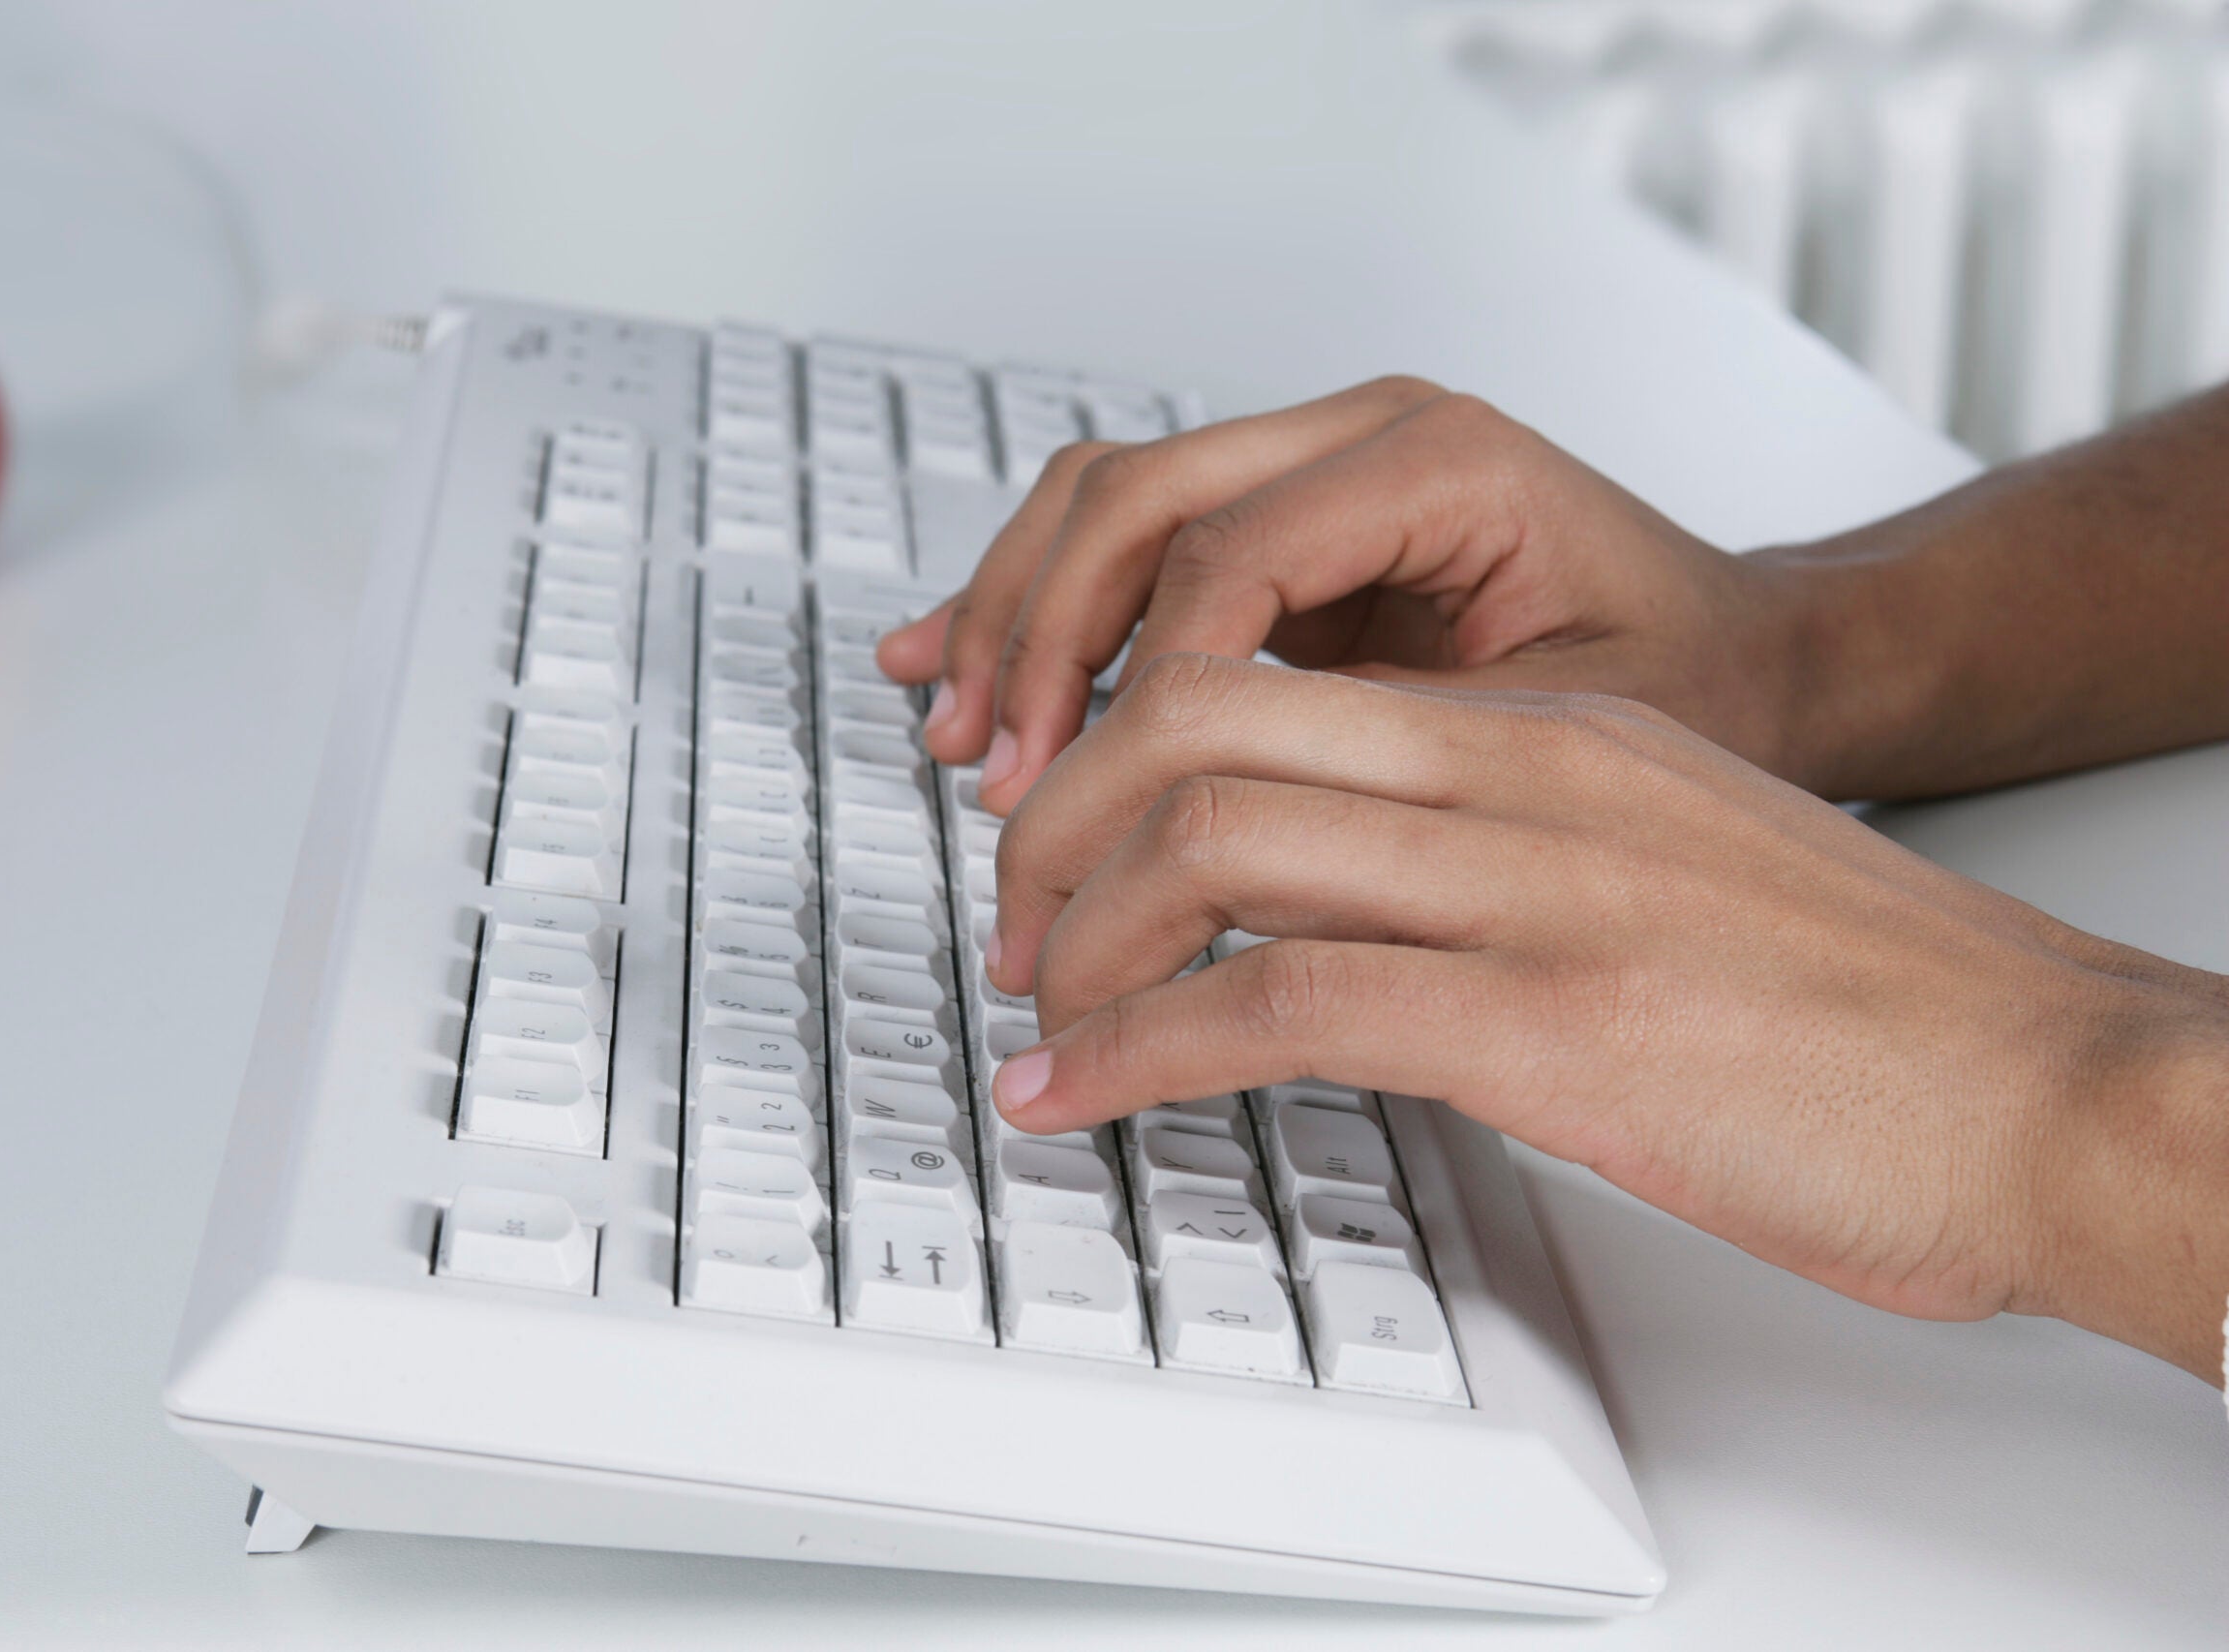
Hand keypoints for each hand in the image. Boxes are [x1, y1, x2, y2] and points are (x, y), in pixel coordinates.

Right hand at [875, 378, 1813, 813]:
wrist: (1761, 656)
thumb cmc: (1697, 689)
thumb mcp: (1561, 741)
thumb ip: (1386, 757)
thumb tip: (1219, 826)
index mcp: (1438, 462)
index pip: (1225, 552)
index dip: (1137, 685)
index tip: (1083, 802)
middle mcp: (1362, 439)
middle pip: (1132, 499)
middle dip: (1041, 642)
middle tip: (998, 783)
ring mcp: (1315, 474)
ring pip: (1104, 504)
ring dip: (1015, 617)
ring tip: (956, 736)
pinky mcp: (1286, 535)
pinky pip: (1127, 543)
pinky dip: (1038, 606)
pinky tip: (958, 664)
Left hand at [982, 654, 2228, 1380]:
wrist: (2056, 1081)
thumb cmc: (1878, 1004)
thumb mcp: (1667, 869)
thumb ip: (1513, 859)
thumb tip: (1359, 920)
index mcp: (1547, 734)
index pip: (1262, 676)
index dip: (1114, 751)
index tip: (1061, 847)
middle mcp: (1523, 778)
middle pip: (1194, 723)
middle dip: (1052, 822)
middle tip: (1012, 923)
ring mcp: (1533, 891)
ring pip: (1209, 843)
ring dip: (1072, 937)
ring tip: (1034, 1015)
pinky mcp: (1551, 1028)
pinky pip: (1275, 1009)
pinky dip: (1134, 1052)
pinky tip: (1080, 1095)